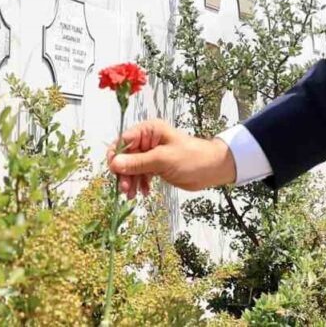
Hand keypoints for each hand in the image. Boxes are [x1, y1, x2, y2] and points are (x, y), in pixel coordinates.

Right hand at [106, 118, 236, 197]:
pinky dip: (140, 184)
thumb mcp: (162, 160)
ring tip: (133, 196)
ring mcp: (151, 154)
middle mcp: (148, 140)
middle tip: (125, 190)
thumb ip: (137, 162)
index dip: (116, 156)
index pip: (124, 140)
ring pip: (132, 168)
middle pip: (125, 156)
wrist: (212, 169)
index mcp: (149, 130)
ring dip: (130, 181)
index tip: (113, 172)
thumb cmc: (191, 158)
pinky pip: (141, 174)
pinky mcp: (156, 166)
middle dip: (123, 173)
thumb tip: (113, 164)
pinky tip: (145, 192)